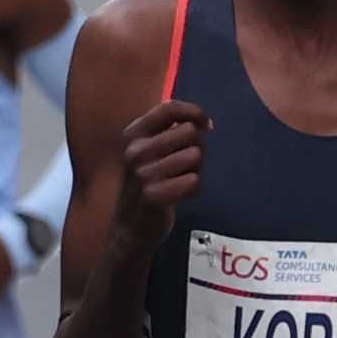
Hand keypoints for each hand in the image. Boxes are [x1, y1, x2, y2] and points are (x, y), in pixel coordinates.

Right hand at [108, 97, 204, 254]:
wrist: (130, 228)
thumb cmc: (146, 186)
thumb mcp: (147, 153)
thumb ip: (169, 132)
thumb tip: (204, 123)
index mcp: (133, 134)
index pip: (169, 108)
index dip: (194, 112)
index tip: (206, 125)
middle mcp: (135, 151)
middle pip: (189, 131)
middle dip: (198, 147)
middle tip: (188, 165)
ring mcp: (143, 173)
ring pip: (195, 155)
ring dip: (197, 169)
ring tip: (182, 181)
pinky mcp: (154, 195)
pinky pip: (194, 180)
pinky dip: (195, 189)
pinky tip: (182, 196)